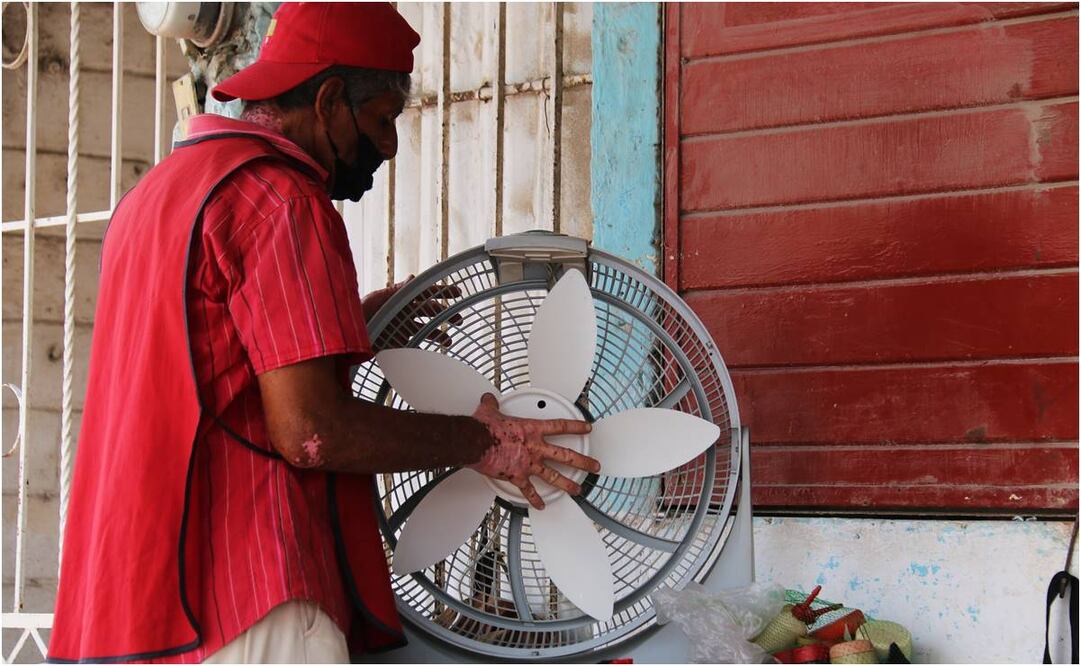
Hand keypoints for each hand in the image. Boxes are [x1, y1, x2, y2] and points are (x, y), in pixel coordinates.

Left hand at [363, 275, 462, 348]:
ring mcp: (400, 327)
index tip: (458, 293)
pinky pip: (414, 345)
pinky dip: (425, 348)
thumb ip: (396, 291)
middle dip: (445, 314)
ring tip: (448, 341)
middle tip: (459, 320)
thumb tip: (413, 278)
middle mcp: (402, 311)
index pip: (424, 292)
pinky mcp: (396, 343)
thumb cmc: (357, 314)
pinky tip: (432, 352)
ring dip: (438, 334)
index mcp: (399, 297)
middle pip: (429, 311)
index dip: (441, 292)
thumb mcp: (378, 300)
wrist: (344, 338)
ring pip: (425, 329)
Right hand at [469, 393, 599, 509]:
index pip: (560, 426)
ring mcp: (528, 464)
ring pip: (554, 476)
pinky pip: (529, 491)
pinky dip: (535, 499)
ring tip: (578, 490)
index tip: (587, 428)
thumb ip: (492, 405)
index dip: (576, 426)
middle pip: (566, 455)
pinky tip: (541, 505)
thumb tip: (488, 399)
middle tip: (594, 466)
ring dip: (568, 484)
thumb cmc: (484, 428)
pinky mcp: (517, 477)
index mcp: (532, 429)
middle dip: (583, 462)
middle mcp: (535, 447)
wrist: (475, 442)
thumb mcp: (489, 411)